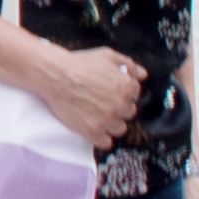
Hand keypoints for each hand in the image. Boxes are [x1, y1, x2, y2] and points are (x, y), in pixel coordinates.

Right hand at [19, 44, 145, 149]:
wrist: (55, 75)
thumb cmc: (80, 63)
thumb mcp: (107, 55)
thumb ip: (129, 64)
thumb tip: (143, 75)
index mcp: (127, 87)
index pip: (135, 96)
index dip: (122, 94)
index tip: (110, 92)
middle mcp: (120, 105)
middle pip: (128, 114)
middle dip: (117, 109)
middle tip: (102, 102)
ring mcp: (107, 120)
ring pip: (119, 129)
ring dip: (111, 124)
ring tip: (96, 114)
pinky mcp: (93, 131)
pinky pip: (105, 142)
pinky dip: (100, 137)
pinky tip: (93, 127)